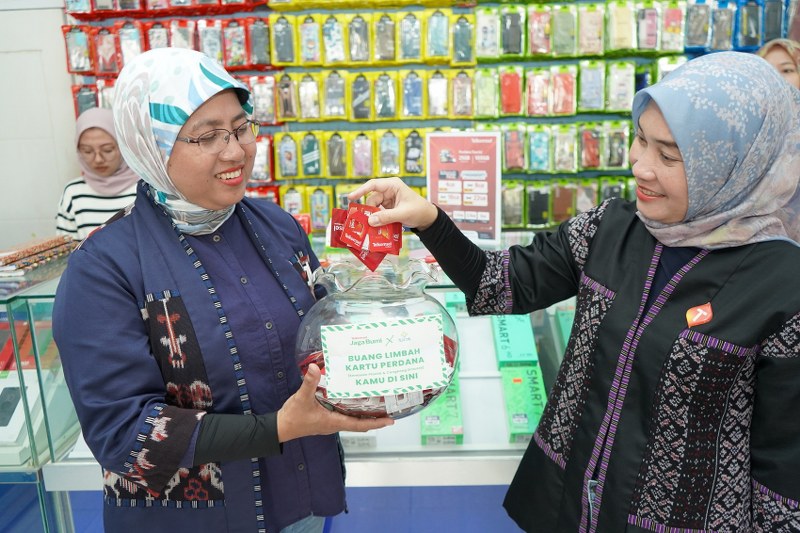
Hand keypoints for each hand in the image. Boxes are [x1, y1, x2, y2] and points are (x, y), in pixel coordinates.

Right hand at [276, 364, 393, 441]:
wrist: (281, 427)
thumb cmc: (293, 416)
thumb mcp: (301, 398)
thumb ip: (309, 383)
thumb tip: (313, 368)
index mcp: (334, 422)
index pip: (360, 424)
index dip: (376, 423)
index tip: (390, 420)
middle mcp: (336, 424)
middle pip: (360, 423)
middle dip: (375, 419)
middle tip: (390, 410)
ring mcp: (331, 422)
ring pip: (353, 420)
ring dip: (366, 415)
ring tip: (378, 405)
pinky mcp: (326, 419)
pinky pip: (345, 416)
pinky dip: (354, 411)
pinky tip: (355, 401)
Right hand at [348, 177, 438, 230]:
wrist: (428, 218)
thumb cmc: (419, 210)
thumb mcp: (403, 213)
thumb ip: (386, 217)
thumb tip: (370, 221)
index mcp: (392, 185)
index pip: (373, 185)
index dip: (360, 190)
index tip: (350, 198)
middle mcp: (388, 191)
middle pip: (372, 200)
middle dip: (369, 211)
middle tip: (365, 223)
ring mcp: (388, 200)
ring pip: (374, 208)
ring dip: (373, 217)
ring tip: (372, 228)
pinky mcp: (388, 208)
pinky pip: (378, 214)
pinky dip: (378, 220)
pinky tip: (377, 228)